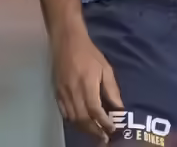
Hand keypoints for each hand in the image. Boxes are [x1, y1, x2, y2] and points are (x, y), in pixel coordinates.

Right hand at [51, 26, 122, 141]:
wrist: (67, 41)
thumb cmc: (89, 53)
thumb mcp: (106, 68)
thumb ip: (112, 89)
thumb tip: (119, 108)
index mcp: (87, 84)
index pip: (95, 110)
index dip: (104, 123)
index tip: (112, 130)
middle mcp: (74, 91)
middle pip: (83, 118)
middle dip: (94, 131)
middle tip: (104, 137)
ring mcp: (63, 92)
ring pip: (73, 118)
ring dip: (84, 129)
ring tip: (95, 133)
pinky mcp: (57, 92)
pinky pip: (64, 112)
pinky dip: (73, 121)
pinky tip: (81, 123)